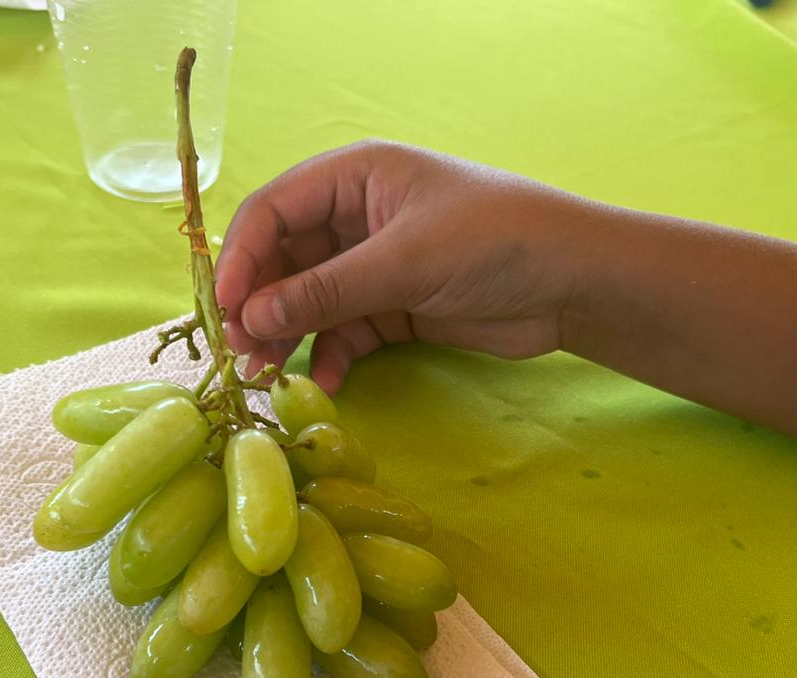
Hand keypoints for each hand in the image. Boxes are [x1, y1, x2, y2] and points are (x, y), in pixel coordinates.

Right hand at [214, 141, 587, 393]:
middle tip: (241, 352)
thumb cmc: (493, 243)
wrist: (572, 284)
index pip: (274, 210)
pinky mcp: (395, 308)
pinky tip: (325, 381)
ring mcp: (375, 265)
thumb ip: (325, 290)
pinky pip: (345, 331)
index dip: (241, 257)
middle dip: (260, 304)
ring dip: (287, 334)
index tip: (224, 307)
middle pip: (285, 260)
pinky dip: (331, 355)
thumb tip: (252, 315)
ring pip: (310, 300)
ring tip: (267, 374)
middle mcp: (357, 217)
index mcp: (355, 177)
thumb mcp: (403, 262)